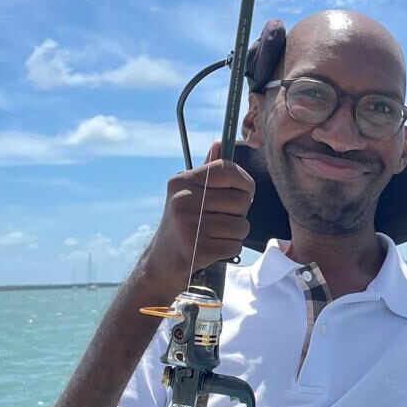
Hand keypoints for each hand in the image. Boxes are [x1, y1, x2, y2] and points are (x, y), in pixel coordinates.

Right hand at [140, 142, 254, 297]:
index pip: (226, 169)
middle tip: (223, 219)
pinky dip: (230, 249)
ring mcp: (189, 225)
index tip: (245, 191)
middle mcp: (183, 200)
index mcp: (182, 182)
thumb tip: (220, 143)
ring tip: (217, 234)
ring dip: (236, 233)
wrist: (161, 262)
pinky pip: (235, 245)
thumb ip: (208, 172)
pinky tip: (214, 248)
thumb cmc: (183, 224)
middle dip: (240, 212)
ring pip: (241, 224)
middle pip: (241, 200)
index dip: (244, 181)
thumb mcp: (189, 194)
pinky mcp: (197, 249)